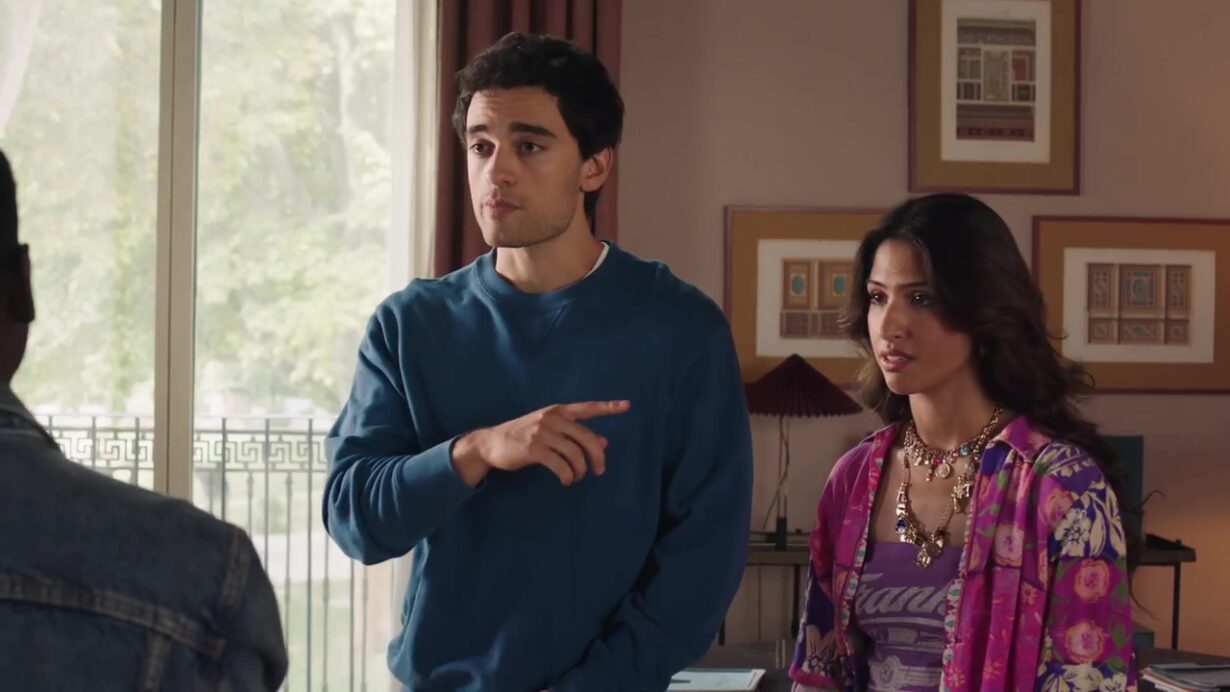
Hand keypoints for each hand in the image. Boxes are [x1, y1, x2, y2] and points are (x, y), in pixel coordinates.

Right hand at [452, 400, 630, 486]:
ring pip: (575, 453)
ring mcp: (542, 432)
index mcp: (557, 411)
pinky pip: (560, 465)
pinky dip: (567, 476)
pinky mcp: (533, 449)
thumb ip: (574, 434)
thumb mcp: (549, 430)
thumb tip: (604, 442)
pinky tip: (566, 480)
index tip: (627, 406)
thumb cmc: (522, 436)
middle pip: (586, 437)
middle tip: (600, 471)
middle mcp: (551, 418)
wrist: (491, 442)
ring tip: (577, 476)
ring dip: (580, 469)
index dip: (608, 407)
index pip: (587, 408)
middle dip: (597, 456)